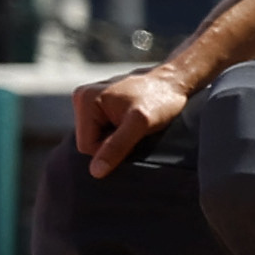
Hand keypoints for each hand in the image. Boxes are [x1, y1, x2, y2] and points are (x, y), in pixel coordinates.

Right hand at [73, 64, 191, 176]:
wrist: (173, 82)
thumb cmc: (160, 99)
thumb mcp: (139, 125)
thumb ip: (116, 147)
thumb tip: (95, 172)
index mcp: (84, 100)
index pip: (86, 146)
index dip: (110, 151)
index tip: (131, 137)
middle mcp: (82, 97)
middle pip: (88, 142)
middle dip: (112, 143)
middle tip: (133, 131)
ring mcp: (89, 101)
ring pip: (96, 138)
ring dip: (115, 138)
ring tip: (133, 125)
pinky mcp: (98, 105)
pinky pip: (101, 130)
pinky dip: (116, 132)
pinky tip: (129, 122)